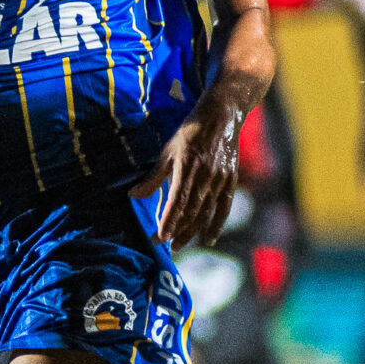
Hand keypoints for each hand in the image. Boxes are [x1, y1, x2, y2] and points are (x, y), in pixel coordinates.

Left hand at [131, 111, 240, 246]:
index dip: (168, 222)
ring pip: (205, 213)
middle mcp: (205, 177)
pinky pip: (223, 209)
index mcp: (187, 167)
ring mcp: (220, 180)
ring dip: (191, 232)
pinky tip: (207, 240)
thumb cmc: (190, 133)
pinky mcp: (230, 182)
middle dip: (175, 231)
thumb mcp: (168, 151)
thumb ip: (153, 177)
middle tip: (160, 243)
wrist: (222, 118)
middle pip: (190, 212)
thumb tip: (134, 196)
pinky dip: (216, 226)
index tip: (159, 237)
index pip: (177, 202)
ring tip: (178, 245)